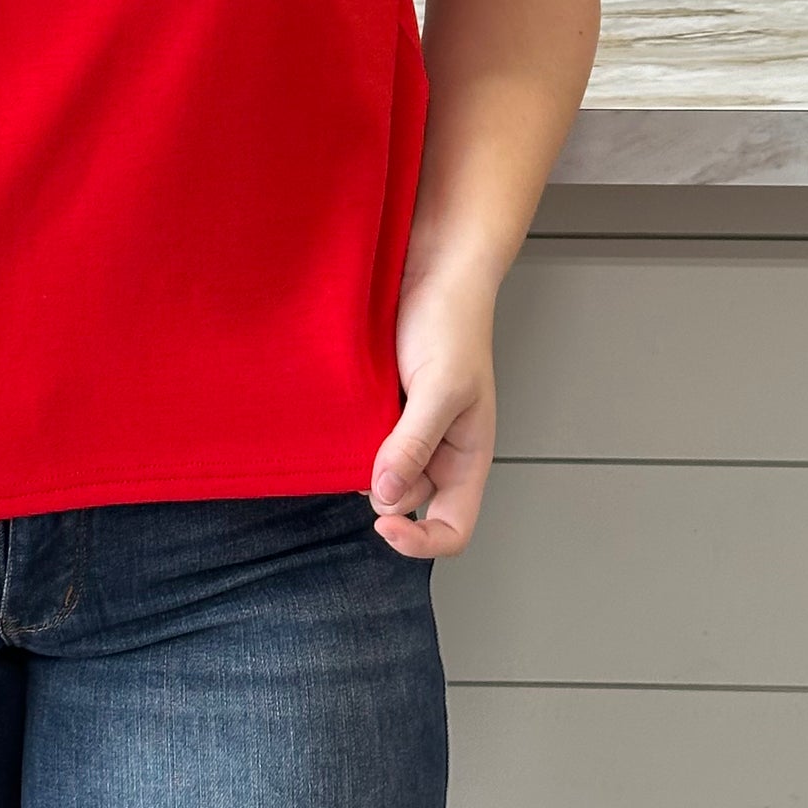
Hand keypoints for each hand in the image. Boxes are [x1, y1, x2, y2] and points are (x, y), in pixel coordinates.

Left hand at [366, 266, 498, 557]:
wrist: (432, 266)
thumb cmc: (454, 322)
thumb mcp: (442, 387)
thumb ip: (415, 443)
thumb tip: (387, 497)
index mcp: (467, 457)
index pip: (452, 529)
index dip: (420, 542)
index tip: (382, 521)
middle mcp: (437, 451)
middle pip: (405, 503)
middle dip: (380, 488)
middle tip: (361, 448)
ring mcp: (405, 428)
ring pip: (376, 470)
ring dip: (359, 458)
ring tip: (352, 420)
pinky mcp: (379, 403)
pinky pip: (358, 436)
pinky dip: (346, 433)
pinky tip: (340, 410)